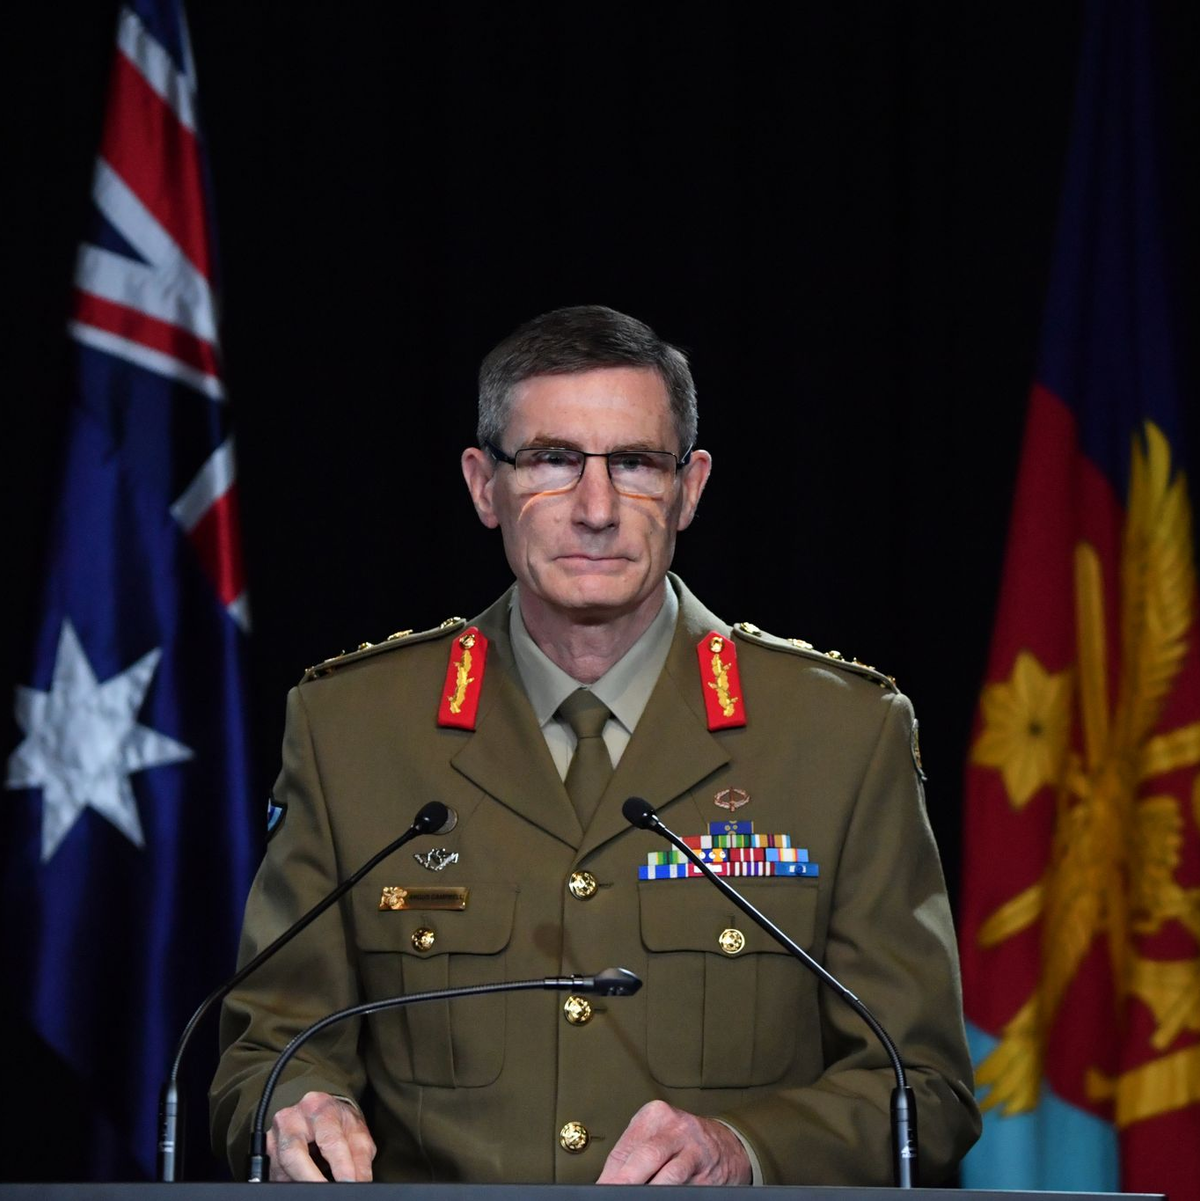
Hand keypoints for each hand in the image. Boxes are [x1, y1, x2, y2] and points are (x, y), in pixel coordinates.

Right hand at [266, 1091, 375, 1181]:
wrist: (319, 1114)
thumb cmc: (338, 1123)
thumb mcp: (356, 1133)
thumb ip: (360, 1159)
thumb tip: (360, 1183)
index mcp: (318, 1106)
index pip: (329, 1139)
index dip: (340, 1165)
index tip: (348, 1183)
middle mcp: (292, 1118)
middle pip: (294, 1152)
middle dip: (311, 1178)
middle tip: (327, 1193)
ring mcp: (274, 1137)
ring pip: (282, 1167)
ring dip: (302, 1182)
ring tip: (321, 1190)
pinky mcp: (266, 1156)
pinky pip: (277, 1176)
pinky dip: (294, 1184)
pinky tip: (306, 1185)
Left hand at [595, 1100, 751, 1185]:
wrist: (728, 1145)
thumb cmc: (682, 1140)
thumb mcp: (656, 1134)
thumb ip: (632, 1154)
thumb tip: (606, 1182)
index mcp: (656, 1115)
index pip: (625, 1148)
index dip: (609, 1175)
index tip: (601, 1189)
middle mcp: (677, 1128)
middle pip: (646, 1157)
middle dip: (626, 1181)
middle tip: (613, 1195)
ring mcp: (696, 1151)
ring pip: (668, 1177)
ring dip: (649, 1192)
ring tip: (637, 1198)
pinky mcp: (709, 1176)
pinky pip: (685, 1190)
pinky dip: (671, 1196)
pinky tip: (662, 1198)